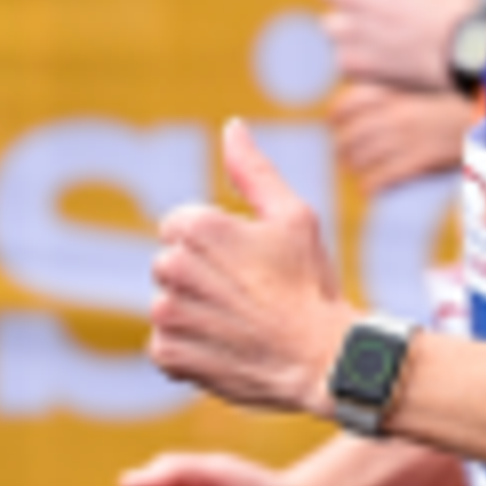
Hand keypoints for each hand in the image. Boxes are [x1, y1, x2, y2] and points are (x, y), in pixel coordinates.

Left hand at [150, 120, 354, 416]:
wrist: (319, 358)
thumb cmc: (309, 282)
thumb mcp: (293, 215)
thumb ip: (253, 170)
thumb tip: (232, 127)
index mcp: (199, 228)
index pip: (178, 224)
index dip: (214, 240)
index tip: (245, 258)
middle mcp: (173, 269)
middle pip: (170, 262)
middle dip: (201, 273)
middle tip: (248, 289)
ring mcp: (167, 315)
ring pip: (168, 301)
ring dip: (194, 309)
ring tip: (238, 319)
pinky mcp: (168, 355)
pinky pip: (165, 342)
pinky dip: (189, 345)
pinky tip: (226, 345)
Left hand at [331, 83, 471, 193]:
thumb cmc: (454, 105)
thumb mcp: (420, 90)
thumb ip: (393, 96)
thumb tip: (363, 107)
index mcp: (397, 94)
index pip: (350, 102)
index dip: (336, 114)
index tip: (333, 122)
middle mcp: (397, 114)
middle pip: (351, 134)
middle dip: (341, 147)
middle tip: (341, 155)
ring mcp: (407, 139)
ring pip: (362, 157)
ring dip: (354, 167)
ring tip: (356, 170)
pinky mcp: (420, 161)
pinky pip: (383, 177)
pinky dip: (370, 185)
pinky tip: (369, 189)